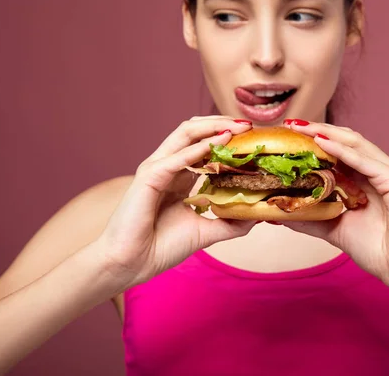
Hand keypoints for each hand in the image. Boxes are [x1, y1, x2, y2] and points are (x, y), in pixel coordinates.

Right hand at [95, 116, 254, 288]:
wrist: (133, 264)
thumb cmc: (161, 247)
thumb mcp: (205, 232)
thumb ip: (229, 222)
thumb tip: (255, 215)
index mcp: (178, 176)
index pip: (203, 144)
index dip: (226, 136)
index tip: (252, 135)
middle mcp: (167, 166)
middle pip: (195, 131)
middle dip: (222, 123)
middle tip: (248, 125)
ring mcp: (156, 169)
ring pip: (185, 134)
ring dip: (213, 127)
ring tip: (237, 127)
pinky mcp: (149, 178)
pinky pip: (176, 158)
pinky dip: (198, 149)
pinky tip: (219, 143)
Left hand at [282, 121, 388, 292]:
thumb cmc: (377, 249)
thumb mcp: (333, 229)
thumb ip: (310, 218)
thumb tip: (278, 214)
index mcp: (366, 177)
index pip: (339, 149)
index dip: (314, 138)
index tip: (287, 134)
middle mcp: (378, 170)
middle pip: (346, 140)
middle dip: (317, 129)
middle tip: (290, 124)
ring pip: (355, 144)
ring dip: (327, 134)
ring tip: (301, 128)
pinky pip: (366, 162)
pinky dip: (343, 151)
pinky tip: (322, 144)